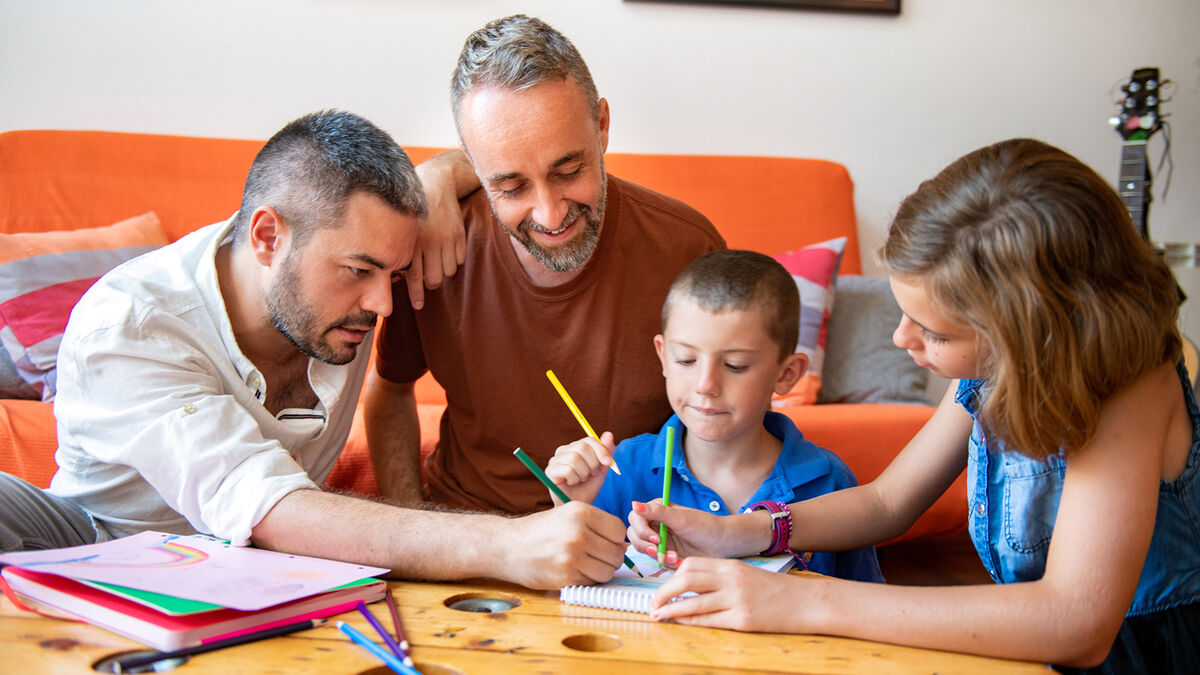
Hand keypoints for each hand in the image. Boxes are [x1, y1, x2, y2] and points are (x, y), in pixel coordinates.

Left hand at [405, 152, 470, 308]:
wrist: (436, 183)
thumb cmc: (414, 209)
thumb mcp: (404, 229)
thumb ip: (403, 252)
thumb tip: (398, 279)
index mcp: (412, 242)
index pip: (414, 276)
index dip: (416, 294)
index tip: (417, 305)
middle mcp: (429, 242)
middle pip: (434, 279)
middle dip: (431, 284)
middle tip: (430, 281)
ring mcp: (446, 239)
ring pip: (448, 271)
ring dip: (443, 271)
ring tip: (437, 261)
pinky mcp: (459, 235)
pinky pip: (459, 260)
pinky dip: (453, 260)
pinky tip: (447, 251)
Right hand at [496, 501, 628, 589]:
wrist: (507, 546)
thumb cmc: (540, 530)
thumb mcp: (567, 514)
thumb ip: (595, 525)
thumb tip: (624, 545)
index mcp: (580, 512)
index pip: (618, 530)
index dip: (615, 538)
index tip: (606, 541)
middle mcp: (578, 533)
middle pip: (616, 552)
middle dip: (611, 556)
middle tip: (597, 555)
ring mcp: (572, 557)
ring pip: (607, 570)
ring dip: (601, 570)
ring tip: (587, 564)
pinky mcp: (566, 577)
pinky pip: (592, 582)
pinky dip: (588, 579)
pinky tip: (575, 571)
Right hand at [544, 431, 616, 504]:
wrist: (579, 506)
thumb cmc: (588, 488)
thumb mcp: (601, 469)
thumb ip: (606, 452)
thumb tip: (609, 434)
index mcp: (575, 447)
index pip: (589, 440)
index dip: (601, 450)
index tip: (608, 462)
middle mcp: (563, 451)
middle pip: (582, 447)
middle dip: (592, 463)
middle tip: (591, 474)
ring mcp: (554, 460)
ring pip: (574, 458)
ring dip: (583, 473)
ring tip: (581, 480)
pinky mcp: (549, 472)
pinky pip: (567, 470)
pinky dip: (574, 479)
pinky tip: (572, 483)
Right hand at [628, 499, 760, 560]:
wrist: (723, 544)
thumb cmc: (706, 526)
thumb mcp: (681, 518)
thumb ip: (657, 512)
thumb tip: (635, 504)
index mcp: (658, 509)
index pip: (635, 517)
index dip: (641, 529)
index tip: (654, 537)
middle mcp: (656, 523)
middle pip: (634, 534)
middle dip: (644, 544)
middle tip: (657, 549)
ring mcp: (660, 538)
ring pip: (643, 548)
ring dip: (655, 554)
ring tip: (673, 556)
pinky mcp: (665, 552)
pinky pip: (655, 558)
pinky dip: (664, 561)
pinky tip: (677, 560)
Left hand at [649, 557, 807, 632]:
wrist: (807, 602)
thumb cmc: (775, 590)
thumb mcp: (746, 575)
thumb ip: (721, 578)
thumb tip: (691, 586)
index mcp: (731, 566)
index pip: (691, 565)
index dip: (671, 576)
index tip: (662, 587)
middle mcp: (731, 580)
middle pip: (687, 580)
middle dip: (664, 592)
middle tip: (652, 603)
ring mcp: (737, 600)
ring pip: (693, 602)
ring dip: (671, 610)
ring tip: (658, 616)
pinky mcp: (743, 620)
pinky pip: (708, 620)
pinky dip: (689, 621)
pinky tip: (680, 623)